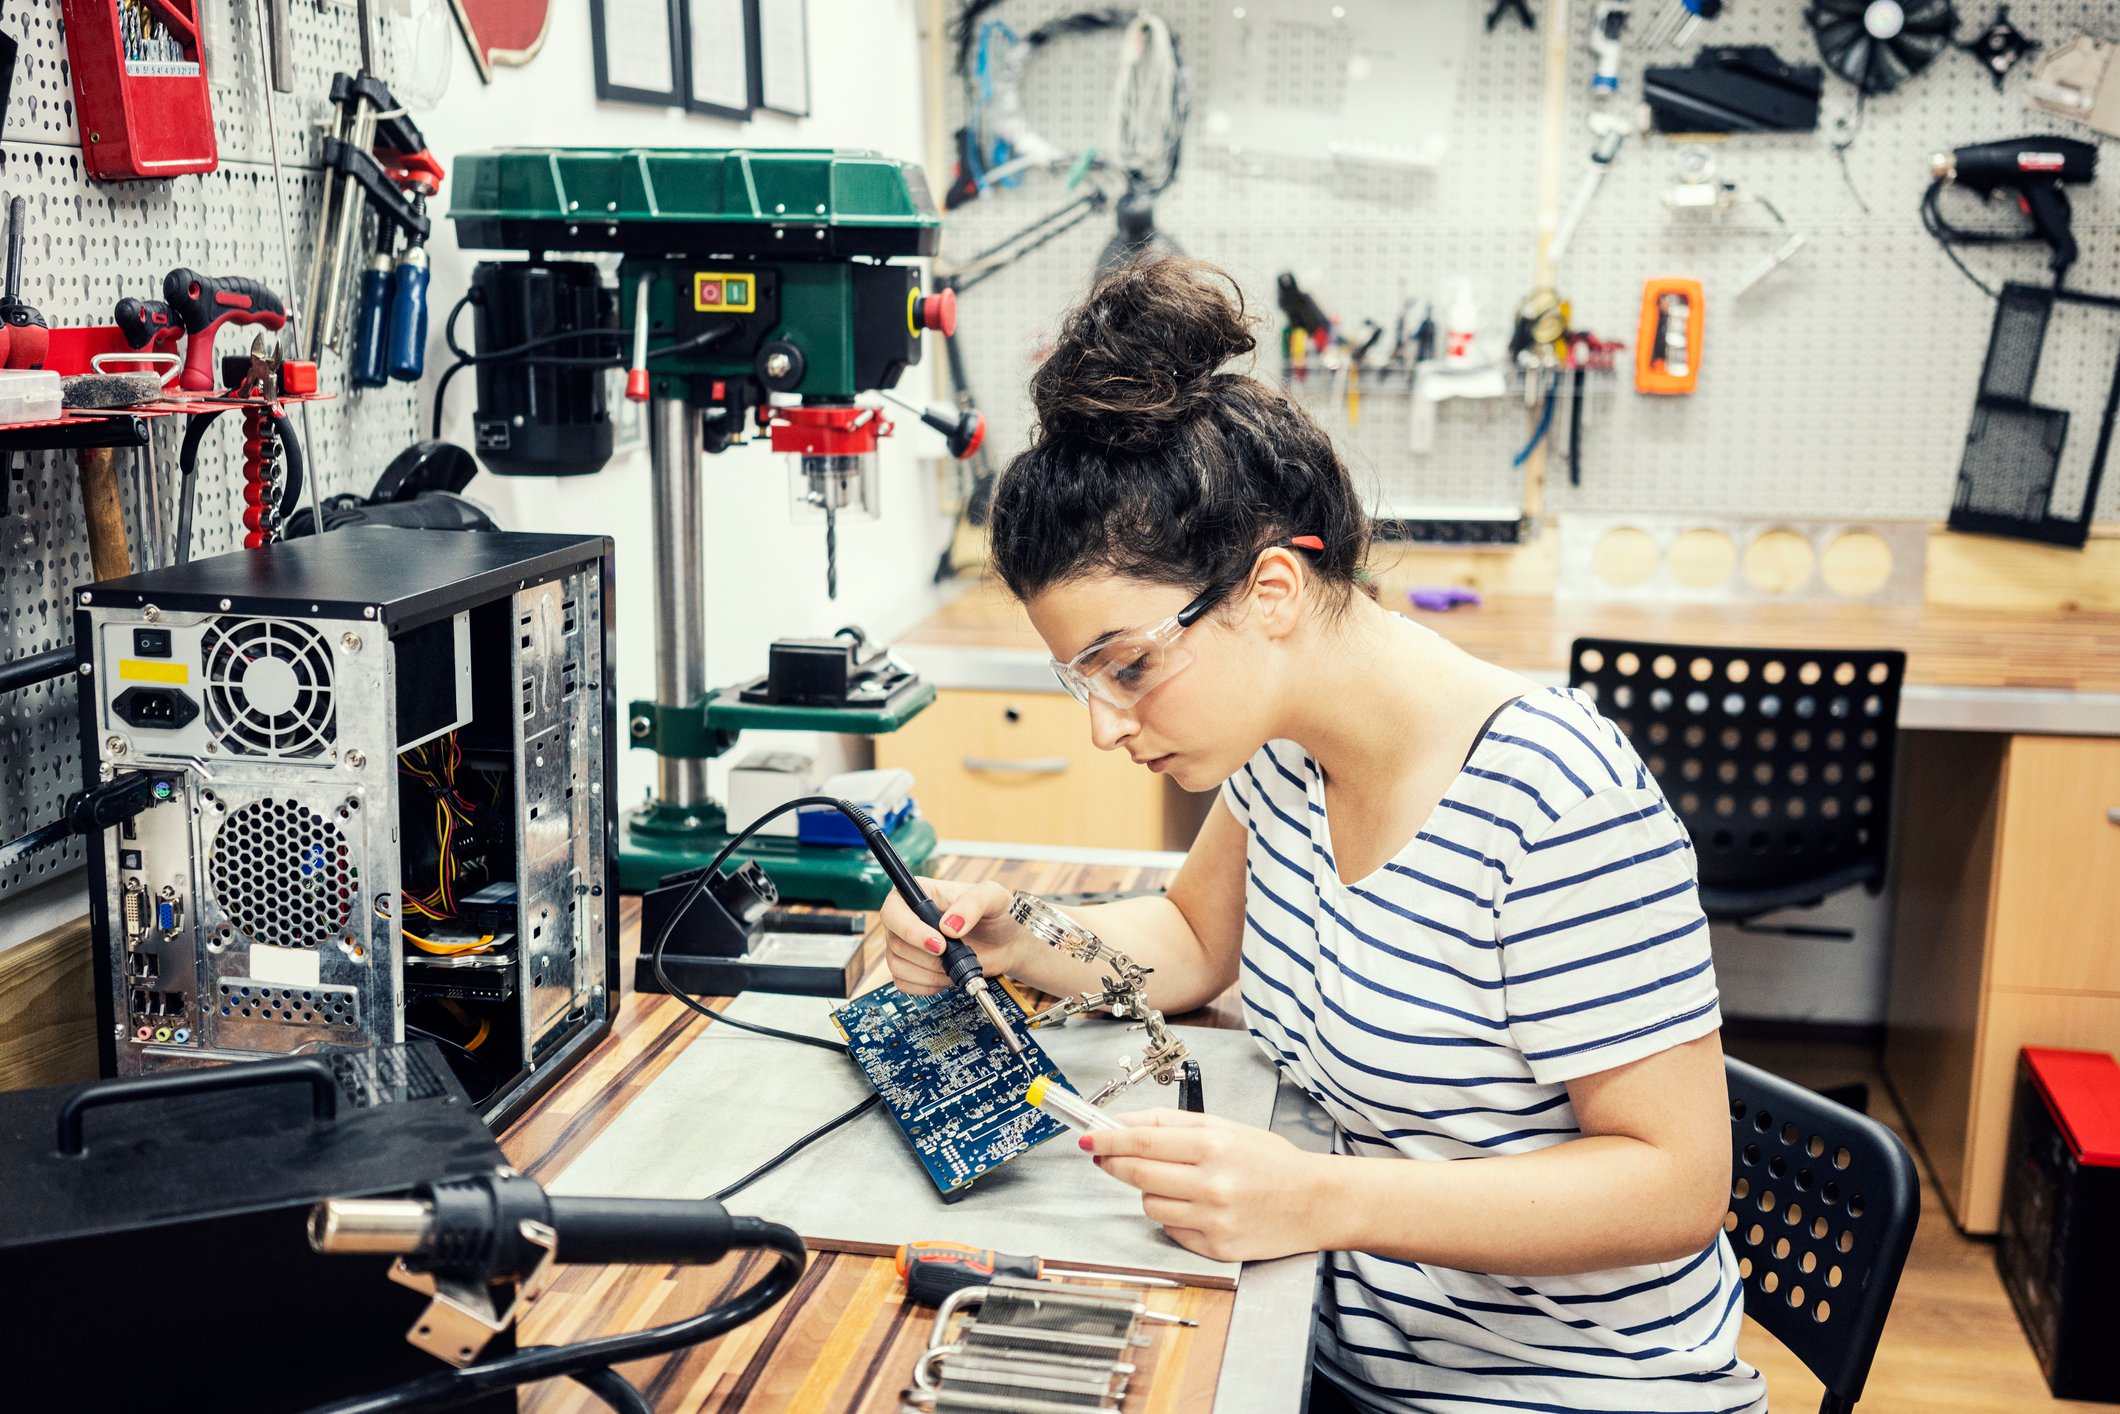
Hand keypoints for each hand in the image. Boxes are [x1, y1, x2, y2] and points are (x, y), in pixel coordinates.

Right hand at [877, 876, 1026, 995]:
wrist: (1006, 943)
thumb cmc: (998, 914)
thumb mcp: (994, 897)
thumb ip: (973, 903)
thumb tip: (948, 926)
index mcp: (921, 893)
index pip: (893, 910)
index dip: (909, 930)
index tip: (939, 943)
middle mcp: (908, 918)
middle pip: (895, 942)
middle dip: (927, 956)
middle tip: (953, 955)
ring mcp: (907, 944)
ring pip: (897, 965)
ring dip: (929, 973)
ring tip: (954, 964)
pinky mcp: (911, 967)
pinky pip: (904, 983)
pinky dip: (926, 986)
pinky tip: (946, 976)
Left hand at [1082, 1109, 1328, 1262]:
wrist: (1315, 1202)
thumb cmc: (1271, 1162)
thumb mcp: (1225, 1127)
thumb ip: (1171, 1123)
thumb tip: (1123, 1124)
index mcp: (1213, 1146)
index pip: (1142, 1142)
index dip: (1107, 1141)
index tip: (1088, 1140)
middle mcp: (1211, 1184)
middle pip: (1138, 1175)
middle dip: (1114, 1164)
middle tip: (1106, 1157)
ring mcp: (1213, 1219)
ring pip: (1150, 1205)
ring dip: (1151, 1191)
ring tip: (1176, 1182)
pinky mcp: (1216, 1247)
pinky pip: (1171, 1230)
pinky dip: (1174, 1217)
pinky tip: (1196, 1206)